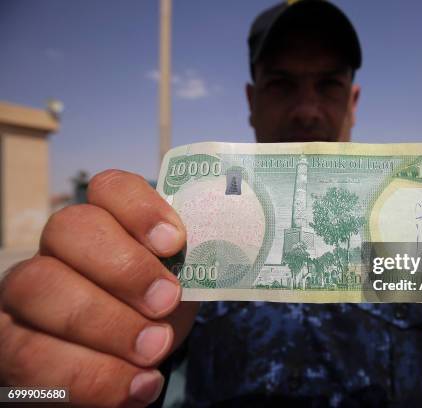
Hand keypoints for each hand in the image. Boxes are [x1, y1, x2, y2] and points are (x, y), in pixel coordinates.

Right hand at [0, 170, 199, 406]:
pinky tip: (136, 385)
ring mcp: (26, 292)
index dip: (140, 207)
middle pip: (69, 228)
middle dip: (124, 268)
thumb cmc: (155, 319)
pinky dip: (90, 375)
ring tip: (153, 350)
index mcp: (107, 225)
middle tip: (165, 303)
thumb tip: (221, 255)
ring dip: (105, 323)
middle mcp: (59, 249)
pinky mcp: (10, 341)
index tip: (174, 241)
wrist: (125, 372)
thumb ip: (191, 269)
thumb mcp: (181, 291)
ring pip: (40, 285)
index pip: (110, 188)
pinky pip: (29, 352)